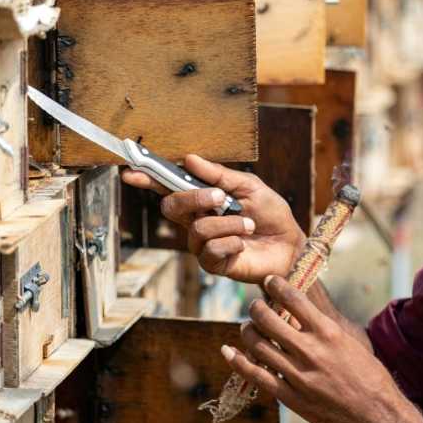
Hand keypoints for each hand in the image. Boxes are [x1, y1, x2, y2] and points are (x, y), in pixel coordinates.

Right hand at [121, 154, 305, 283]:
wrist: (290, 244)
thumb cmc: (270, 213)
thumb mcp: (249, 186)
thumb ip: (219, 175)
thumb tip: (189, 159)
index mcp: (201, 200)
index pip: (168, 188)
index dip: (148, 179)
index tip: (131, 172)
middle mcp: (195, 221)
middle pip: (171, 206)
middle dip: (194, 198)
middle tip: (221, 197)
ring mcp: (202, 244)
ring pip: (198, 229)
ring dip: (228, 223)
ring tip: (249, 224)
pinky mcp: (213, 264)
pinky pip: (212, 251)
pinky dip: (233, 242)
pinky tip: (244, 243)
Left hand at [222, 275, 413, 422]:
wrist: (375, 415)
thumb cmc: (368, 375)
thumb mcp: (351, 342)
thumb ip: (323, 327)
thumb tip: (299, 307)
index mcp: (329, 333)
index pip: (294, 299)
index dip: (276, 285)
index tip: (269, 281)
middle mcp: (311, 351)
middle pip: (268, 319)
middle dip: (256, 307)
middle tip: (255, 305)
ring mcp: (298, 375)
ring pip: (258, 344)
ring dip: (247, 330)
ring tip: (248, 326)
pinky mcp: (290, 397)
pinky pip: (256, 375)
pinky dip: (238, 361)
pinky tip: (228, 351)